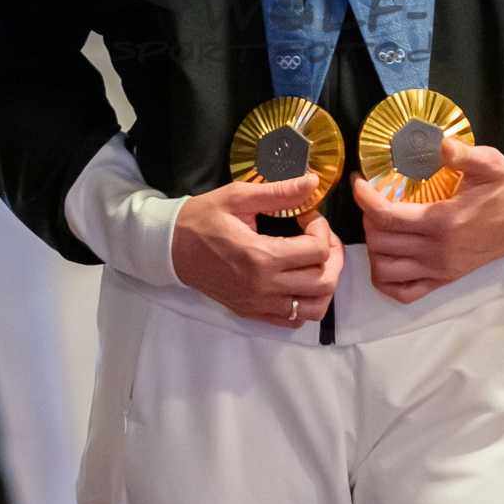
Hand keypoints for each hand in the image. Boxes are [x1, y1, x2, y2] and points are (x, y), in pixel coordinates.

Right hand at [172, 174, 343, 328]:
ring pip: (314, 308)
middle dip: (333, 256)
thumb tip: (312, 182)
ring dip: (324, 283)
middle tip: (321, 237)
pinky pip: (293, 321)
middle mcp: (263, 287)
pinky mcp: (252, 313)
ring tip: (315, 261)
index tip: (309, 216)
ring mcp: (258, 305)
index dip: (322, 229)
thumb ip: (278, 192)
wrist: (171, 248)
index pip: (317, 251)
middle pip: (324, 282)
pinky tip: (299, 280)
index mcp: (261, 256)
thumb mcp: (238, 196)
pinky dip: (306, 304)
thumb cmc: (203, 218)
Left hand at [354, 138, 503, 302]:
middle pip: (380, 243)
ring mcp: (441, 270)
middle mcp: (438, 252)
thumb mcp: (490, 163)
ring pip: (385, 270)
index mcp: (444, 222)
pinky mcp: (446, 279)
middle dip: (367, 218)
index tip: (358, 181)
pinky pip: (404, 293)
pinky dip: (387, 279)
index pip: (387, 217)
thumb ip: (464, 155)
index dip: (364, 198)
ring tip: (380, 225)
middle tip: (372, 198)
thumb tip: (441, 143)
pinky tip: (388, 257)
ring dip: (374, 248)